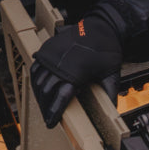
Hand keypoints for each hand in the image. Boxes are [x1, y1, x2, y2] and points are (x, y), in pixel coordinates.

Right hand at [31, 13, 122, 127]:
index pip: (60, 97)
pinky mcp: (47, 49)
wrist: (101, 27)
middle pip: (46, 91)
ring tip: (44, 107)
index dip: (54, 112)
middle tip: (48, 119)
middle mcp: (60, 62)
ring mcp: (51, 54)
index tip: (51, 123)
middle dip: (45, 107)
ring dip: (39, 96)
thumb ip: (110, 94)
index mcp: (75, 71)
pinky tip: (40, 91)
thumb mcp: (112, 74)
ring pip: (38, 80)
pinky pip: (36, 68)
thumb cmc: (107, 51)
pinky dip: (36, 81)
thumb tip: (112, 112)